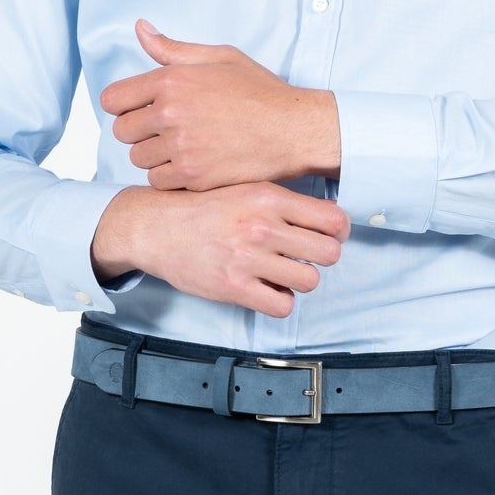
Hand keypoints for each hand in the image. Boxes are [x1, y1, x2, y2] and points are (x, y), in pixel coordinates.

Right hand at [91, 182, 350, 318]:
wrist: (156, 227)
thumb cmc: (204, 209)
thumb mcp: (245, 189)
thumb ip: (283, 202)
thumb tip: (328, 218)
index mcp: (268, 197)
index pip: (333, 219)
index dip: (338, 231)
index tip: (331, 236)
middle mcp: (261, 226)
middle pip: (329, 253)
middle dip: (321, 257)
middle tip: (306, 256)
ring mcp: (248, 258)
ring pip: (309, 280)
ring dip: (301, 280)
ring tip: (284, 273)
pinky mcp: (234, 287)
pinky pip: (282, 305)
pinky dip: (280, 301)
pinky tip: (268, 289)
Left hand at [100, 19, 339, 189]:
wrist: (293, 130)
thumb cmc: (260, 91)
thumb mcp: (219, 58)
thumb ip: (173, 49)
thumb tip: (140, 28)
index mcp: (172, 80)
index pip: (113, 99)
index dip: (125, 105)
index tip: (142, 110)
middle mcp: (170, 113)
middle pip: (122, 131)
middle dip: (139, 131)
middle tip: (166, 130)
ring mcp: (181, 147)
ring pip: (138, 158)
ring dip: (154, 155)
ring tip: (183, 147)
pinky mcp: (193, 176)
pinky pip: (157, 180)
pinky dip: (169, 176)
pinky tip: (191, 163)